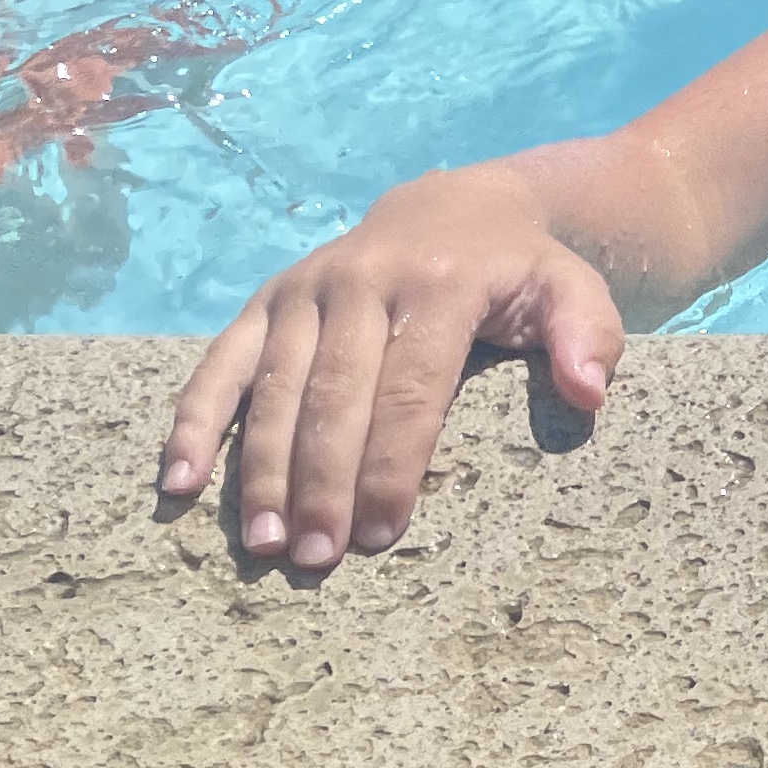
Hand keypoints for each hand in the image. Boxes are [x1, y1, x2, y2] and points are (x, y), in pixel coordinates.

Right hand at [159, 167, 627, 570]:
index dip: (392, 464)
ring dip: (262, 469)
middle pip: (334, 395)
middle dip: (323, 482)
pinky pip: (221, 363)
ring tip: (265, 544)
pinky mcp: (265, 302)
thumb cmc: (519, 273)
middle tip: (318, 559)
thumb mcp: (574, 290)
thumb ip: (589, 336)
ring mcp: (305, 291)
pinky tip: (178, 481)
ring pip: (274, 387)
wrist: (455, 207)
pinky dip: (196, 420)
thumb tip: (588, 392)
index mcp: (439, 284)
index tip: (382, 534)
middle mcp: (361, 280)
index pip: (410, 388)